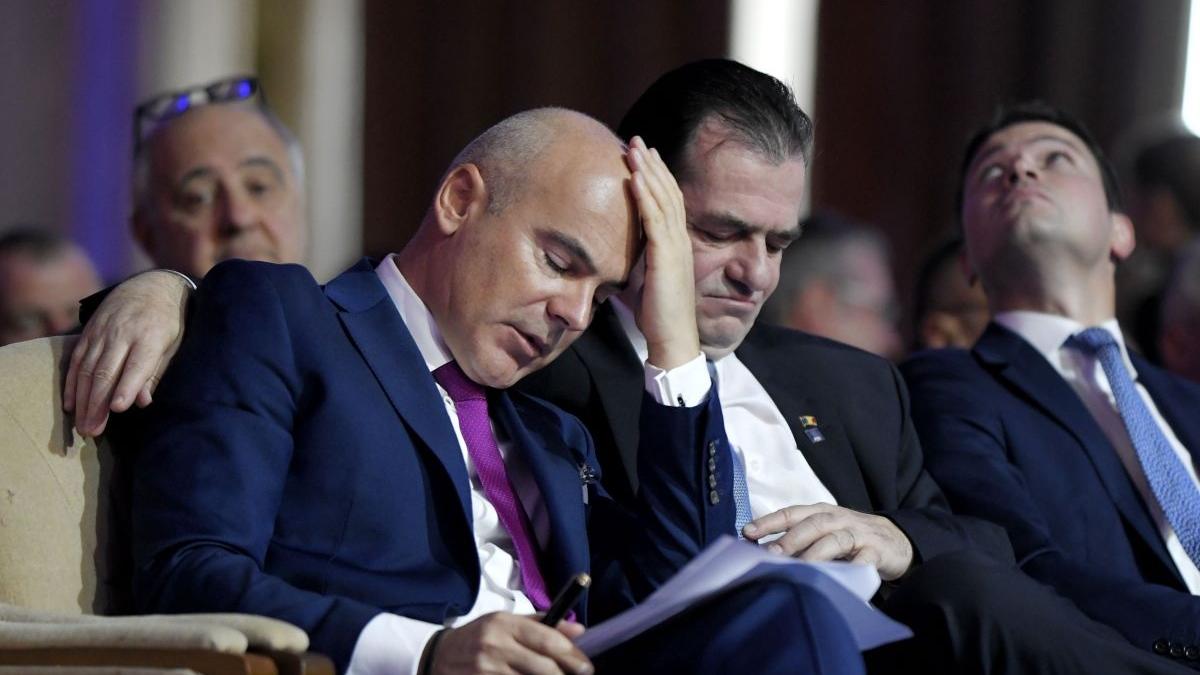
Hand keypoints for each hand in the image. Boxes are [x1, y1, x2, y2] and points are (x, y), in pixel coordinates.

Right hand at [63, 270, 190, 435]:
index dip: (126, 386)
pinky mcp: (88, 332)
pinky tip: (70, 405)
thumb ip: (157, 372)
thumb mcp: (173, 344)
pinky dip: (72, 384)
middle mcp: (122, 333)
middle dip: (98, 403)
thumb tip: (143, 402)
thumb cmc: (169, 322)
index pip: (137, 365)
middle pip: (106, 372)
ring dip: (82, 400)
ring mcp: (102, 332)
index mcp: (150, 336)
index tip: (117, 408)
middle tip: (92, 430)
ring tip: (82, 426)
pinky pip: (76, 361)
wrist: (150, 286)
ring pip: (87, 369)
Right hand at [429, 612, 590, 674]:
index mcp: (504, 624)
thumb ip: (543, 624)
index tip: (586, 667)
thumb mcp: (506, 622)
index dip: (572, 656)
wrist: (437, 656)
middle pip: (544, 667)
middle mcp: (495, 645)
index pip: (548, 641)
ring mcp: (486, 670)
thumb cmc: (479, 638)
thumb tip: (579, 630)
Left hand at [624, 136, 698, 370]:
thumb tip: (618, 250)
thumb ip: (637, 260)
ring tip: (634, 148)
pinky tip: (636, 177)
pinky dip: (646, 196)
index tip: (642, 157)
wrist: (673, 339)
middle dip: (652, 165)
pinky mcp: (666, 256)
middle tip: (637, 140)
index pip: (668, 202)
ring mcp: (676, 247)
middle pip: (668, 193)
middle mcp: (680, 240)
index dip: (657, 177)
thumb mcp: (644, 279)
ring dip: (648, 171)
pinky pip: (656, 219)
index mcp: (676, 245)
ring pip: (663, 200)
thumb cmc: (657, 314)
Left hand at [745, 504, 914, 580]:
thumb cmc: (851, 536)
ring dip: (816, 553)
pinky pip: (864, 560)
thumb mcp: (825, 531)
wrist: (896, 539)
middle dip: (790, 538)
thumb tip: (762, 551)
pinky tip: (840, 579)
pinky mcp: (877, 551)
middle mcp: (838, 519)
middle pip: (812, 524)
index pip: (792, 513)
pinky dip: (853, 568)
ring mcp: (858, 534)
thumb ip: (798, 538)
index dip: (770, 522)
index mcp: (821, 512)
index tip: (747, 532)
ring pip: (835, 539)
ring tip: (799, 568)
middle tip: (771, 554)